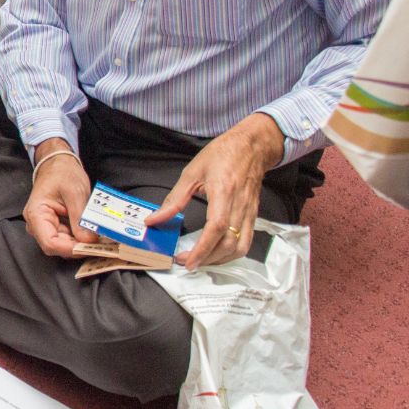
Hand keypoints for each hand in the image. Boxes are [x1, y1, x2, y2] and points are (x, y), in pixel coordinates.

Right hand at [23, 139, 98, 256]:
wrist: (58, 164)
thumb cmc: (62, 173)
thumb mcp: (75, 193)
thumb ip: (80, 218)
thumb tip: (88, 241)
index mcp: (36, 215)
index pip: (50, 243)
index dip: (71, 249)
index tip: (90, 247)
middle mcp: (37, 225)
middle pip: (57, 247)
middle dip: (78, 247)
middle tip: (101, 244)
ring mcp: (45, 227)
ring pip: (64, 245)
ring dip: (81, 243)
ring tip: (99, 237)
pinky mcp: (55, 226)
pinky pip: (67, 238)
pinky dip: (80, 238)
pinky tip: (92, 232)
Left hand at [145, 113, 284, 269]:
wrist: (251, 146)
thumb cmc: (223, 154)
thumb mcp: (192, 172)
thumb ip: (174, 199)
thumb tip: (155, 218)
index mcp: (223, 192)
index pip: (216, 228)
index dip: (202, 249)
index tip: (187, 261)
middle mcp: (239, 205)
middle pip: (228, 244)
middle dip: (206, 259)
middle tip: (186, 262)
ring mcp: (249, 212)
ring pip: (240, 247)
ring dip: (219, 260)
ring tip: (200, 260)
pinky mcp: (253, 215)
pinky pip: (246, 241)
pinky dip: (231, 253)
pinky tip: (217, 253)